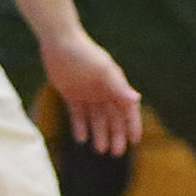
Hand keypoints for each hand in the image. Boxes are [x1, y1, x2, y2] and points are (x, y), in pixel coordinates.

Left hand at [41, 28, 142, 154]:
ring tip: (100, 149)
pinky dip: (80, 127)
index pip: (127, 108)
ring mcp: (87, 93)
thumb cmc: (84, 53)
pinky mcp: (71, 95)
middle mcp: (103, 90)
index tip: (135, 140)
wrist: (59, 42)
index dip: (132, 124)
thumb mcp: (102, 70)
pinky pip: (78, 115)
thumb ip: (118, 86)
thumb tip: (136, 100)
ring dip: (99, 133)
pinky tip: (81, 139)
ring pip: (96, 119)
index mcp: (115, 84)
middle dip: (116, 134)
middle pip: (112, 117)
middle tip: (116, 153)